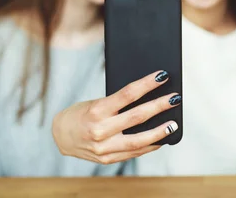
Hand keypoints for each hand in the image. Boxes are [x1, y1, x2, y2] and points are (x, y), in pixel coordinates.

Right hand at [52, 70, 179, 164]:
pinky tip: (161, 139)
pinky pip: (133, 153)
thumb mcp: (96, 102)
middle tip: (175, 98)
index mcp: (97, 110)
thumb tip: (148, 95)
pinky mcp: (106, 159)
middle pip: (137, 116)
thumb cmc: (81, 113)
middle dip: (159, 106)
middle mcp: (100, 130)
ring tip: (173, 124)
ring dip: (159, 132)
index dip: (147, 84)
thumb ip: (118, 102)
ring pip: (138, 141)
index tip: (162, 76)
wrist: (60, 136)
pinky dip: (149, 146)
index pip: (127, 93)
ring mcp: (103, 147)